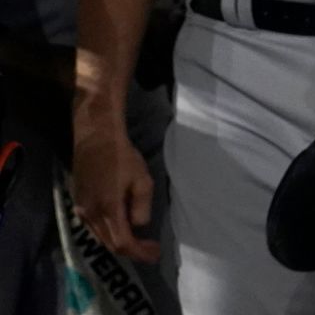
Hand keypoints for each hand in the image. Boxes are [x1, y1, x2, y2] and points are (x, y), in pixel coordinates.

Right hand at [70, 111, 159, 261]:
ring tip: (140, 242)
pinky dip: (109, 233)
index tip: (155, 254)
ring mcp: (82, 210)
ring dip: (120, 243)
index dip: (139, 253)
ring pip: (101, 237)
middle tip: (151, 249)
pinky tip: (122, 228)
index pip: (123, 243)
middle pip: (111, 244)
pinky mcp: (79, 204)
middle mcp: (91, 215)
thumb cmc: (122, 157)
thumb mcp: (141, 179)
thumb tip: (139, 226)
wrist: (95, 140)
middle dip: (133, 250)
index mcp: (108, 210)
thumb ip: (141, 206)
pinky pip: (94, 227)